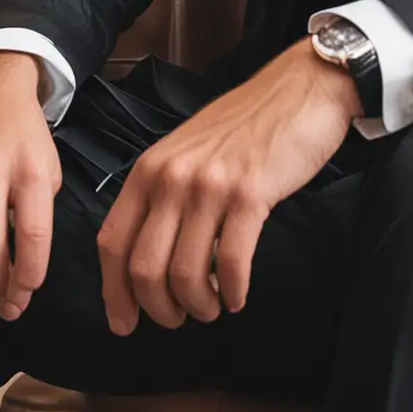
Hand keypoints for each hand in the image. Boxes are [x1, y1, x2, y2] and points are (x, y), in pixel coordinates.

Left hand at [96, 38, 360, 334]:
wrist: (300, 88)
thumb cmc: (247, 124)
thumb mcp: (187, 150)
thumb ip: (164, 192)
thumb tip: (148, 255)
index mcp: (149, 169)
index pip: (112, 242)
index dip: (115, 292)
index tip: (124, 323)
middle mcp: (171, 177)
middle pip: (144, 268)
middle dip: (159, 309)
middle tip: (178, 319)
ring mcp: (210, 186)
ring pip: (185, 273)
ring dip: (198, 305)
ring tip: (213, 308)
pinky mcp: (249, 194)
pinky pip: (232, 262)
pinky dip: (233, 291)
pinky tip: (238, 296)